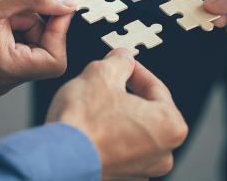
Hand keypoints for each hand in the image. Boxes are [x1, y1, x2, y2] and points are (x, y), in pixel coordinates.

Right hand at [0, 0, 76, 96]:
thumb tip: (69, 2)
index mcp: (5, 70)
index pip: (56, 61)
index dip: (61, 32)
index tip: (56, 7)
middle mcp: (2, 82)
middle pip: (44, 54)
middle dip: (37, 25)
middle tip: (14, 6)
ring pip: (31, 50)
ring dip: (24, 25)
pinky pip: (17, 52)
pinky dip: (14, 32)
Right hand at [47, 49, 187, 179]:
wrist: (56, 159)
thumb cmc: (83, 125)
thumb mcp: (102, 74)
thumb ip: (120, 61)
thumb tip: (123, 58)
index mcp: (170, 126)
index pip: (156, 88)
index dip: (136, 71)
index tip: (125, 64)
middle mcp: (162, 154)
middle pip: (145, 112)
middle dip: (126, 95)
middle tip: (108, 82)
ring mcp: (141, 171)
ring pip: (131, 132)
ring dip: (115, 118)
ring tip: (93, 105)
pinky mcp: (119, 178)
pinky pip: (118, 151)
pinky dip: (107, 139)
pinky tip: (89, 127)